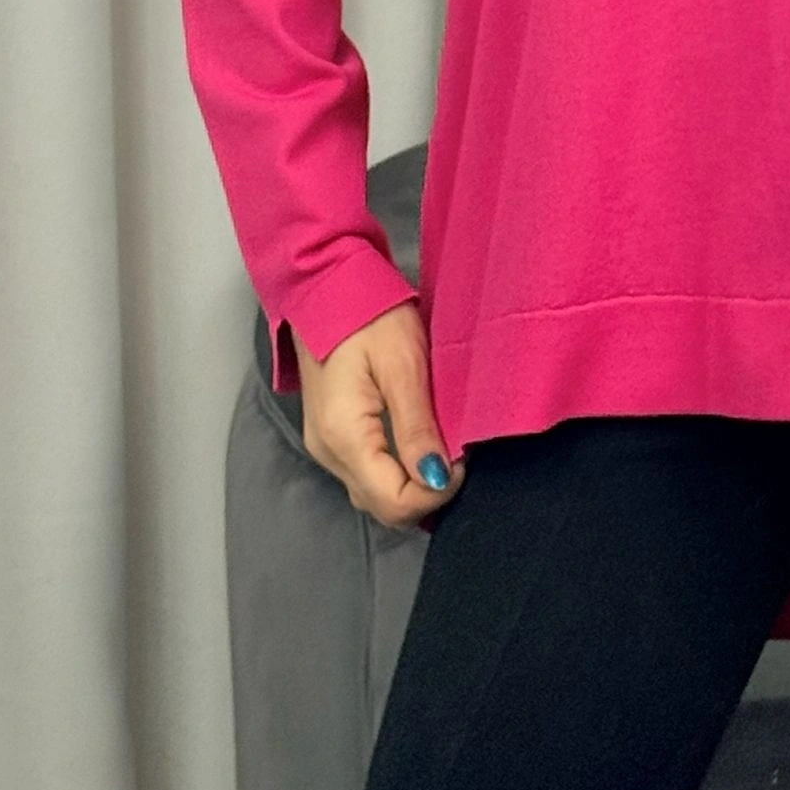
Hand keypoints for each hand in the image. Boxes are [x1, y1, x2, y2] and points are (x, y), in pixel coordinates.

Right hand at [291, 300, 466, 531]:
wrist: (326, 283)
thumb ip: (417, 427)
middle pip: (382, 505)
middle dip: (426, 493)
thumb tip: (438, 478)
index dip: (436, 493)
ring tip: (443, 446)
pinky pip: (366, 472)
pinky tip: (419, 444)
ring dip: (411, 484)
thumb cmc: (368, 314)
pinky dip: (395, 470)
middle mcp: (327, 452)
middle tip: (459, 454)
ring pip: (373, 493)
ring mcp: (325, 446)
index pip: (393, 503)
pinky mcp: (330, 435)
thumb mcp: (403, 364)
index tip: (464, 459)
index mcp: (344, 437)